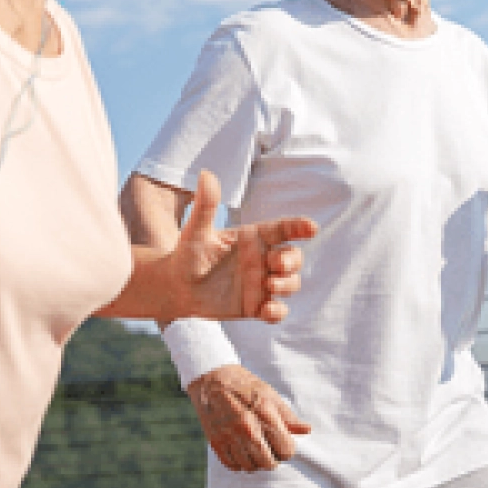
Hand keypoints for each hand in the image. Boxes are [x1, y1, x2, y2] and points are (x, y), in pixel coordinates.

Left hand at [172, 170, 316, 322]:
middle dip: (292, 260)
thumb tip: (205, 174)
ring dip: (287, 285)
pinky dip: (277, 312)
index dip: (299, 227)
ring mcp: (261, 283)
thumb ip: (206, 205)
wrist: (176, 285)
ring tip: (269, 285)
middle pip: (293, 257)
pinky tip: (267, 311)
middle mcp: (261, 259)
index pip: (283, 229)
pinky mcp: (255, 306)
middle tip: (275, 263)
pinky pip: (277, 311)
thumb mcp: (197, 229)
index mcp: (253, 237)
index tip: (311, 227)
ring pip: (290, 284)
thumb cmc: (187, 253)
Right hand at [187, 364, 309, 471]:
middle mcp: (248, 428)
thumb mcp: (268, 394)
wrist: (210, 378)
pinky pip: (233, 465)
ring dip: (254, 461)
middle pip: (269, 463)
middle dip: (272, 457)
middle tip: (267, 446)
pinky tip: (240, 450)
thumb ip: (287, 416)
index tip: (281, 442)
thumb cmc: (243, 385)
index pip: (286, 450)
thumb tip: (306, 430)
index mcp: (265, 414)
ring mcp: (230, 436)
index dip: (286, 448)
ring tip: (252, 448)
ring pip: (250, 467)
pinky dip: (238, 462)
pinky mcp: (216, 442)